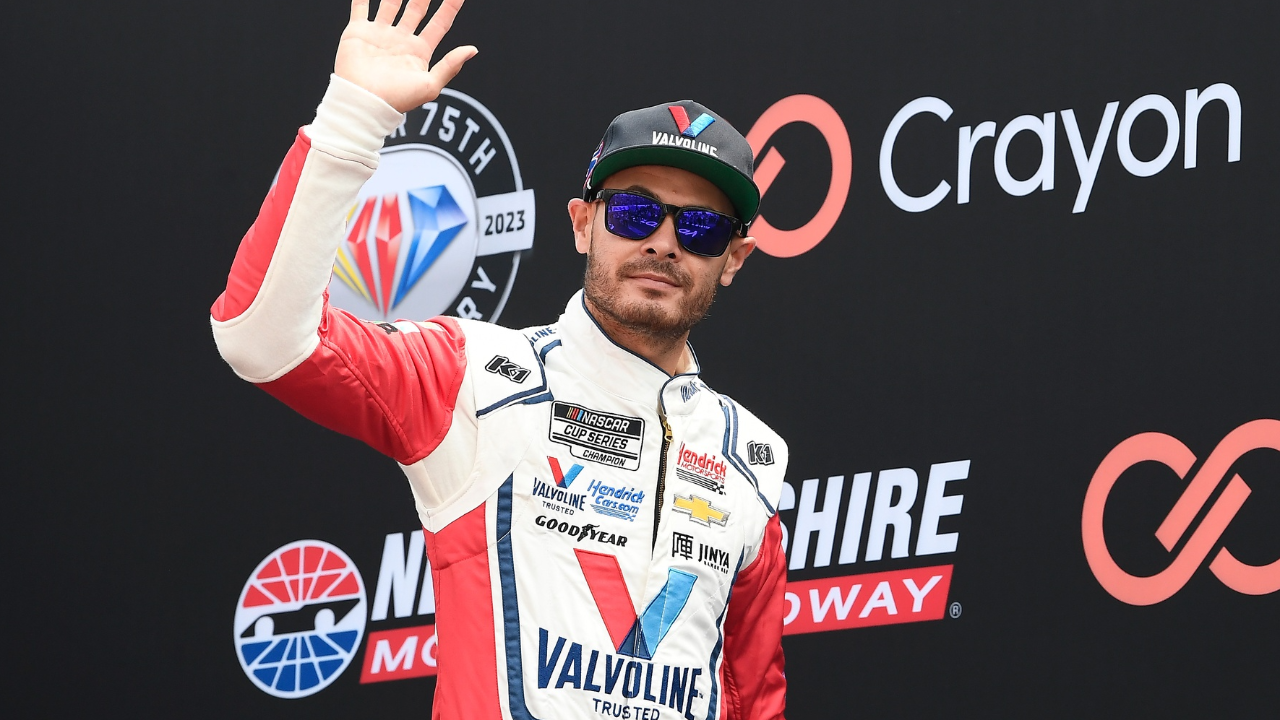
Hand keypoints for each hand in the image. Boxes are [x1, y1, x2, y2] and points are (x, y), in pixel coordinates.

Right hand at [335, 0, 476, 112]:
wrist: (364, 102)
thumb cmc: (397, 99)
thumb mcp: (431, 85)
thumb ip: (450, 65)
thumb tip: (473, 50)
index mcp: (419, 51)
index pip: (439, 24)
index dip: (450, 7)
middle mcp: (401, 40)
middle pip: (416, 8)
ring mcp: (380, 34)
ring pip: (391, 3)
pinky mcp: (358, 31)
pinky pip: (361, 6)